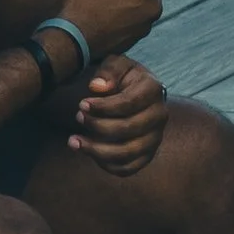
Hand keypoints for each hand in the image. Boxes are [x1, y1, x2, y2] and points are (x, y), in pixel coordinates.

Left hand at [67, 55, 166, 175]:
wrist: (137, 93)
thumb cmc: (122, 77)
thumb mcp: (116, 64)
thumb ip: (108, 71)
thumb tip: (97, 87)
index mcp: (153, 89)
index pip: (129, 103)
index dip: (103, 107)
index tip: (82, 104)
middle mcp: (160, 115)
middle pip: (128, 129)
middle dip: (97, 126)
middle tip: (78, 117)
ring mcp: (155, 138)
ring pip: (127, 153)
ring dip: (96, 150)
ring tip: (74, 141)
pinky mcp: (147, 155)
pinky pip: (128, 168)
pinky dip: (106, 165)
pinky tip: (88, 153)